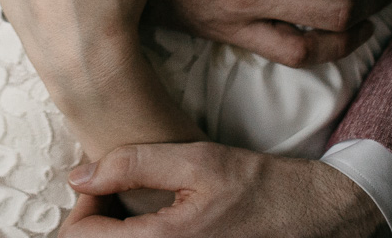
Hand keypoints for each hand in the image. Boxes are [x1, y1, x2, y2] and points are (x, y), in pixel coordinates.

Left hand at [63, 142, 385, 236]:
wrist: (313, 216)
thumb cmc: (259, 186)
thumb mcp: (196, 160)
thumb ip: (132, 164)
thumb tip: (78, 176)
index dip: (80, 207)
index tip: (99, 183)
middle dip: (95, 222)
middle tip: (113, 192)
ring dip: (116, 233)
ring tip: (134, 205)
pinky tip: (155, 222)